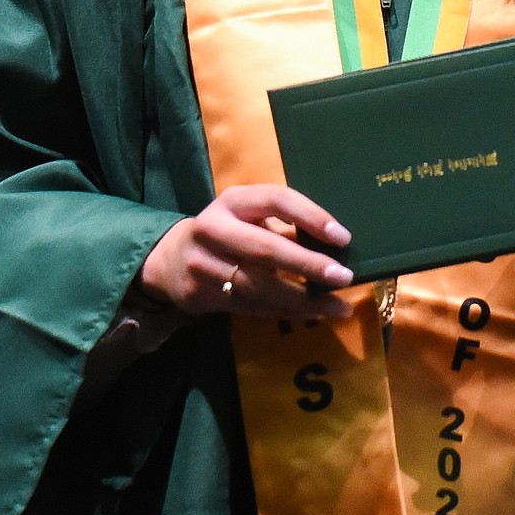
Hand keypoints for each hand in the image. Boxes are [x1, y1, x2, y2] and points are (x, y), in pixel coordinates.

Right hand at [139, 185, 354, 319]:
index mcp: (233, 201)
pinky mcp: (202, 295)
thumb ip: (281, 223)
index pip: (276, 200)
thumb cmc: (226, 232)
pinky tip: (313, 314)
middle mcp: (214, 228)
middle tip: (343, 277)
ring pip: (259, 286)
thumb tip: (336, 243)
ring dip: (303, 300)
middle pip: (265, 249)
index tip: (342, 236)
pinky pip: (251, 307)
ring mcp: (205, 264)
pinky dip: (285, 312)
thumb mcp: (246, 215)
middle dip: (307, 265)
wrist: (170, 260)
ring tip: (337, 306)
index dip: (310, 216)